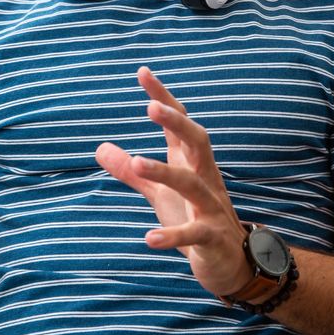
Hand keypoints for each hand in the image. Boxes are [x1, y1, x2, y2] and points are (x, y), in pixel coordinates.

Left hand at [95, 67, 251, 297]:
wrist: (233, 263)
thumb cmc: (195, 218)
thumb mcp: (159, 193)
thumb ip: (132, 172)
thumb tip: (100, 148)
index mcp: (191, 163)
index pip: (179, 123)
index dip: (163, 97)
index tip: (142, 72)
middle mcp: (204, 178)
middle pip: (196, 141)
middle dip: (176, 122)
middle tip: (150, 107)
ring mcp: (210, 207)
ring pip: (192, 183)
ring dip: (165, 172)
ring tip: (138, 163)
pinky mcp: (211, 237)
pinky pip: (194, 233)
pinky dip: (173, 235)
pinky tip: (149, 238)